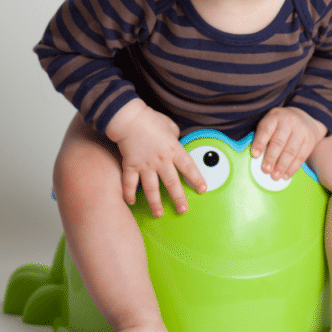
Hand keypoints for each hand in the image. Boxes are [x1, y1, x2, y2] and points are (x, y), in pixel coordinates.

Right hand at [108, 102, 206, 216]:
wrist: (129, 118)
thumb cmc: (151, 119)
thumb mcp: (170, 127)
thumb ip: (175, 138)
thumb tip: (176, 144)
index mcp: (173, 149)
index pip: (188, 167)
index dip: (196, 179)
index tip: (202, 189)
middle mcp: (161, 160)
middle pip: (172, 183)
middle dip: (178, 198)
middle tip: (183, 210)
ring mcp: (145, 164)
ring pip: (152, 188)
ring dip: (155, 202)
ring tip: (158, 213)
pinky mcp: (131, 166)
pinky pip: (130, 183)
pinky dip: (129, 194)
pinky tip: (131, 202)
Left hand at [251, 107, 326, 179]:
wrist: (304, 118)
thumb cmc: (280, 124)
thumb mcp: (271, 122)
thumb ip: (263, 136)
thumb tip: (256, 157)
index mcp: (274, 116)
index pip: (266, 130)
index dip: (259, 143)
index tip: (255, 155)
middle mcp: (288, 121)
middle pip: (279, 141)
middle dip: (271, 157)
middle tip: (266, 170)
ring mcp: (300, 130)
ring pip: (291, 151)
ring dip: (282, 166)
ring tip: (275, 176)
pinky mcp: (309, 141)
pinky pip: (301, 156)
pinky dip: (293, 168)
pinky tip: (286, 175)